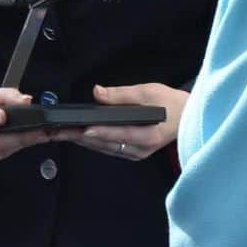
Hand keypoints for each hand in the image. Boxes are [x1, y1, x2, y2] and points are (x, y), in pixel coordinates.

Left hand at [49, 83, 188, 161]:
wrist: (188, 118)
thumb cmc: (171, 103)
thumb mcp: (149, 92)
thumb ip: (122, 95)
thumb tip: (97, 92)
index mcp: (147, 136)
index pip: (117, 134)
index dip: (99, 132)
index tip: (81, 129)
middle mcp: (139, 150)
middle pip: (105, 144)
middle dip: (80, 137)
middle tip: (57, 131)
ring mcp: (136, 154)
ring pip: (104, 149)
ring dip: (83, 141)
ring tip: (62, 133)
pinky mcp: (132, 154)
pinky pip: (109, 149)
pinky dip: (93, 142)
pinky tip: (80, 135)